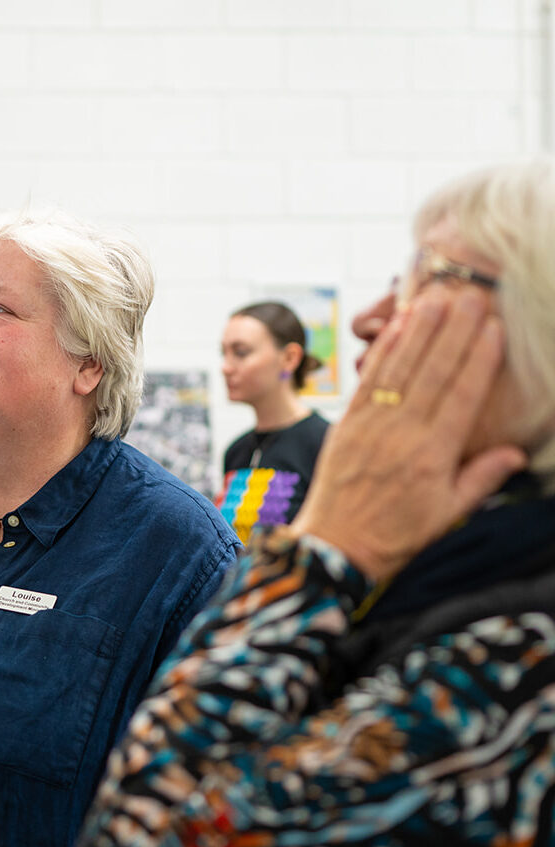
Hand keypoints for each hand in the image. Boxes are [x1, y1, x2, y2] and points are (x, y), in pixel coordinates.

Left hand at [290, 289, 526, 581]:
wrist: (335, 545)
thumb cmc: (396, 533)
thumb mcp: (447, 513)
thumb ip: (481, 478)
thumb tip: (516, 451)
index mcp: (432, 455)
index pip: (462, 396)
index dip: (480, 359)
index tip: (495, 328)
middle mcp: (401, 433)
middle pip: (433, 372)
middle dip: (454, 331)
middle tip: (471, 295)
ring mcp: (370, 424)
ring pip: (399, 368)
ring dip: (418, 330)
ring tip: (436, 298)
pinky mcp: (346, 422)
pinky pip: (367, 379)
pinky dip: (381, 351)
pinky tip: (395, 326)